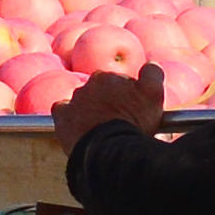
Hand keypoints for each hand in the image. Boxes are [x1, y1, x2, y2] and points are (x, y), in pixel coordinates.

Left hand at [55, 65, 171, 140]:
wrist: (107, 148)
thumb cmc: (133, 121)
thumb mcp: (153, 94)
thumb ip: (153, 74)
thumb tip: (150, 66)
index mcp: (109, 76)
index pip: (119, 81)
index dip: (127, 95)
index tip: (132, 108)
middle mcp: (89, 84)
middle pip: (101, 90)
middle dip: (108, 101)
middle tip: (118, 120)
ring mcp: (74, 100)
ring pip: (83, 100)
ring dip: (90, 109)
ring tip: (101, 128)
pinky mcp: (62, 116)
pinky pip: (62, 110)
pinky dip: (69, 116)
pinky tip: (78, 126)